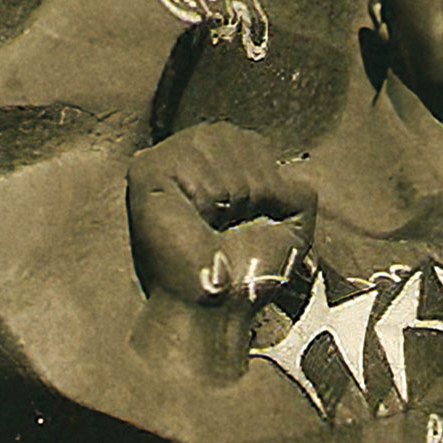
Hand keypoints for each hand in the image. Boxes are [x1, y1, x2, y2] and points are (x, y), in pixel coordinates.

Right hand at [127, 124, 316, 310]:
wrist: (223, 301)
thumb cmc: (252, 265)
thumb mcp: (292, 220)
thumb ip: (296, 185)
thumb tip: (287, 170)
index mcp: (220, 155)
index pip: (256, 143)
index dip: (266, 186)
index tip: (250, 219)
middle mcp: (191, 149)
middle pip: (241, 142)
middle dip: (252, 189)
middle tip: (230, 226)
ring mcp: (165, 158)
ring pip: (221, 152)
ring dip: (231, 198)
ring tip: (212, 226)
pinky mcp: (146, 171)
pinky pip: (192, 162)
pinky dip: (206, 198)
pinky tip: (197, 220)